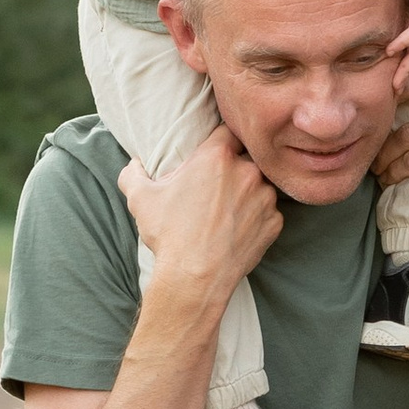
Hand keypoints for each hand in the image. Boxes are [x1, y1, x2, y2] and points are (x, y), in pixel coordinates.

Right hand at [117, 125, 281, 296]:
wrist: (195, 278)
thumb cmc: (169, 235)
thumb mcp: (140, 199)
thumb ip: (134, 174)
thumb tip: (134, 165)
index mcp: (216, 157)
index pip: (228, 130)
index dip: (222, 139)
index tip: (216, 151)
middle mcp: (246, 171)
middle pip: (245, 159)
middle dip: (233, 169)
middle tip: (217, 188)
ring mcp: (265, 198)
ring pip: (260, 185)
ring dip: (247, 193)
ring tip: (226, 213)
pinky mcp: (274, 222)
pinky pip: (268, 213)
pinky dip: (256, 218)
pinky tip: (237, 230)